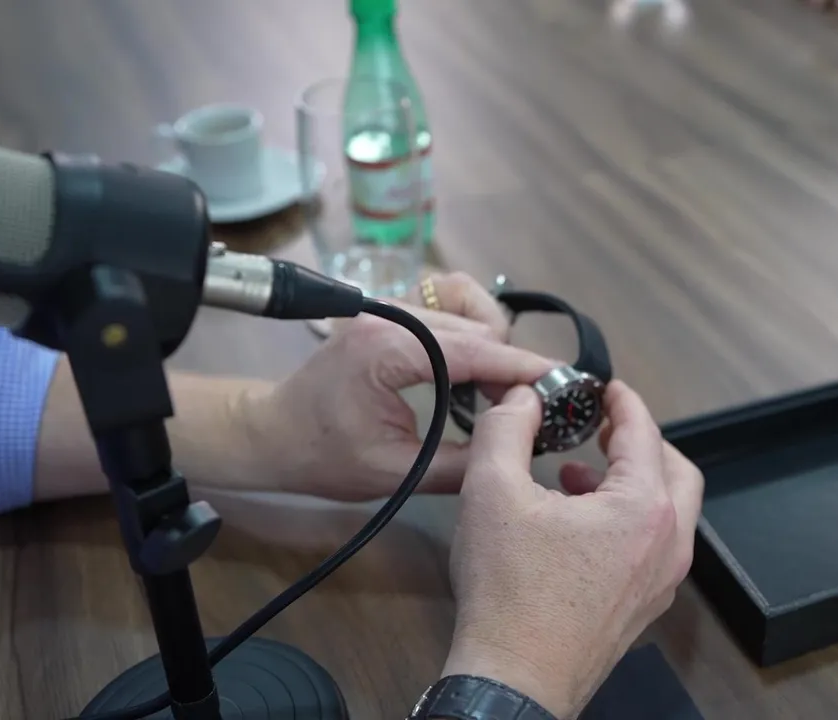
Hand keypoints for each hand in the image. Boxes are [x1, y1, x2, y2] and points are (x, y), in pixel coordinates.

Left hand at [236, 271, 557, 501]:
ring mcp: (389, 303)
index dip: (523, 368)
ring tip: (497, 388)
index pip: (475, 350)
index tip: (565, 384)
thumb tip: (518, 446)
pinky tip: (474, 363)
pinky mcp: (390, 306)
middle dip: (512, 364)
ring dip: (493, 341)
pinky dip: (472, 325)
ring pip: (469, 304)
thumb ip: (462, 462)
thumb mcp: (397, 473)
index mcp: (388, 349)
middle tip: (533, 406)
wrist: (272, 432)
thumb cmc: (324, 456)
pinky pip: (448, 299)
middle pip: (479, 326)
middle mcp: (390, 313)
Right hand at [441, 381, 704, 718]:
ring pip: (667, 513)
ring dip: (632, 482)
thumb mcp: (492, 491)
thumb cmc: (509, 594)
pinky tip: (576, 524)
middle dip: (641, 442)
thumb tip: (524, 399)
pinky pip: (651, 548)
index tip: (604, 388)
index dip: (622, 401)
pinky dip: (627, 521)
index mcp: (644, 509)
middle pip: (676, 472)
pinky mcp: (643, 608)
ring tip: (578, 474)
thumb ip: (506, 428)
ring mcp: (661, 582)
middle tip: (603, 427)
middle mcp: (667, 545)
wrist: (514, 681)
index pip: (645, 432)